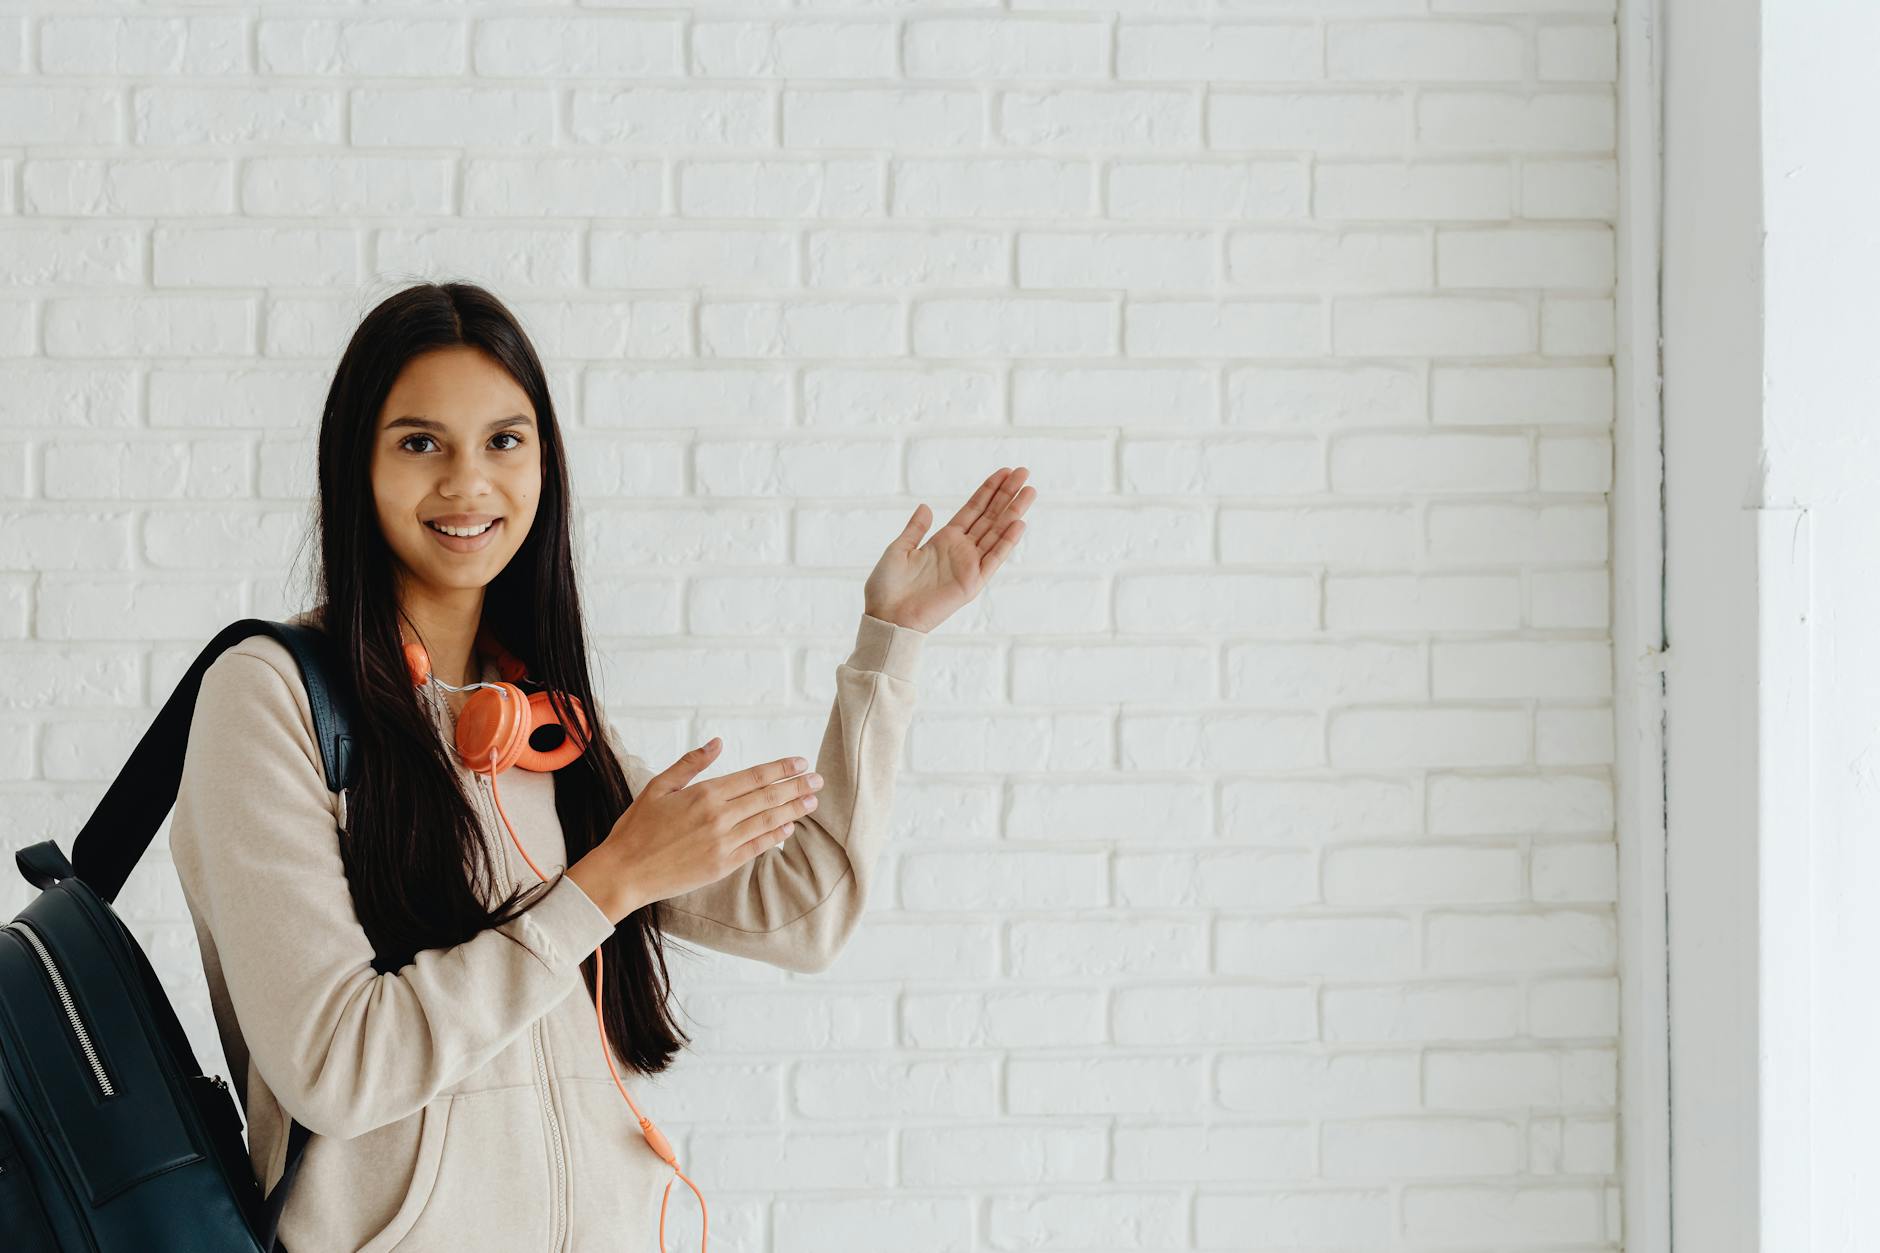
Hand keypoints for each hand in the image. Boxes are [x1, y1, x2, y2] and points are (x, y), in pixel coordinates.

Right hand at [565, 739, 821, 924]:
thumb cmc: (637, 828)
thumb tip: (717, 743)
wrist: (624, 872)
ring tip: (811, 802)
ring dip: (793, 810)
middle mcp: (719, 818)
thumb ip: (691, 764)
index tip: (801, 763)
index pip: (754, 777)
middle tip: (817, 780)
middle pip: (767, 798)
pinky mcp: (722, 866)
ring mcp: (723, 844)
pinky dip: (775, 836)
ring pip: (767, 822)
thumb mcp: (659, 786)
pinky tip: (788, 828)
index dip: (781, 769)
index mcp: (705, 794)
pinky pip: (756, 847)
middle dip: (796, 787)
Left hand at [864, 466, 1035, 633]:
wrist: (887, 616)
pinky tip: (1019, 523)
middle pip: (990, 516)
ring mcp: (969, 565)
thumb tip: (926, 506)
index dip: (989, 491)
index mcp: (943, 540)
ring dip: (1014, 512)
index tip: (1005, 472)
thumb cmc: (887, 587)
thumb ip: (915, 529)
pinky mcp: (972, 583)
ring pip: (997, 533)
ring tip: (1030, 491)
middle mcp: (960, 550)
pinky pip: (993, 559)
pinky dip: (1007, 542)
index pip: (973, 510)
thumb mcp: (898, 550)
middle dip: (1007, 495)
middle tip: (1025, 473)